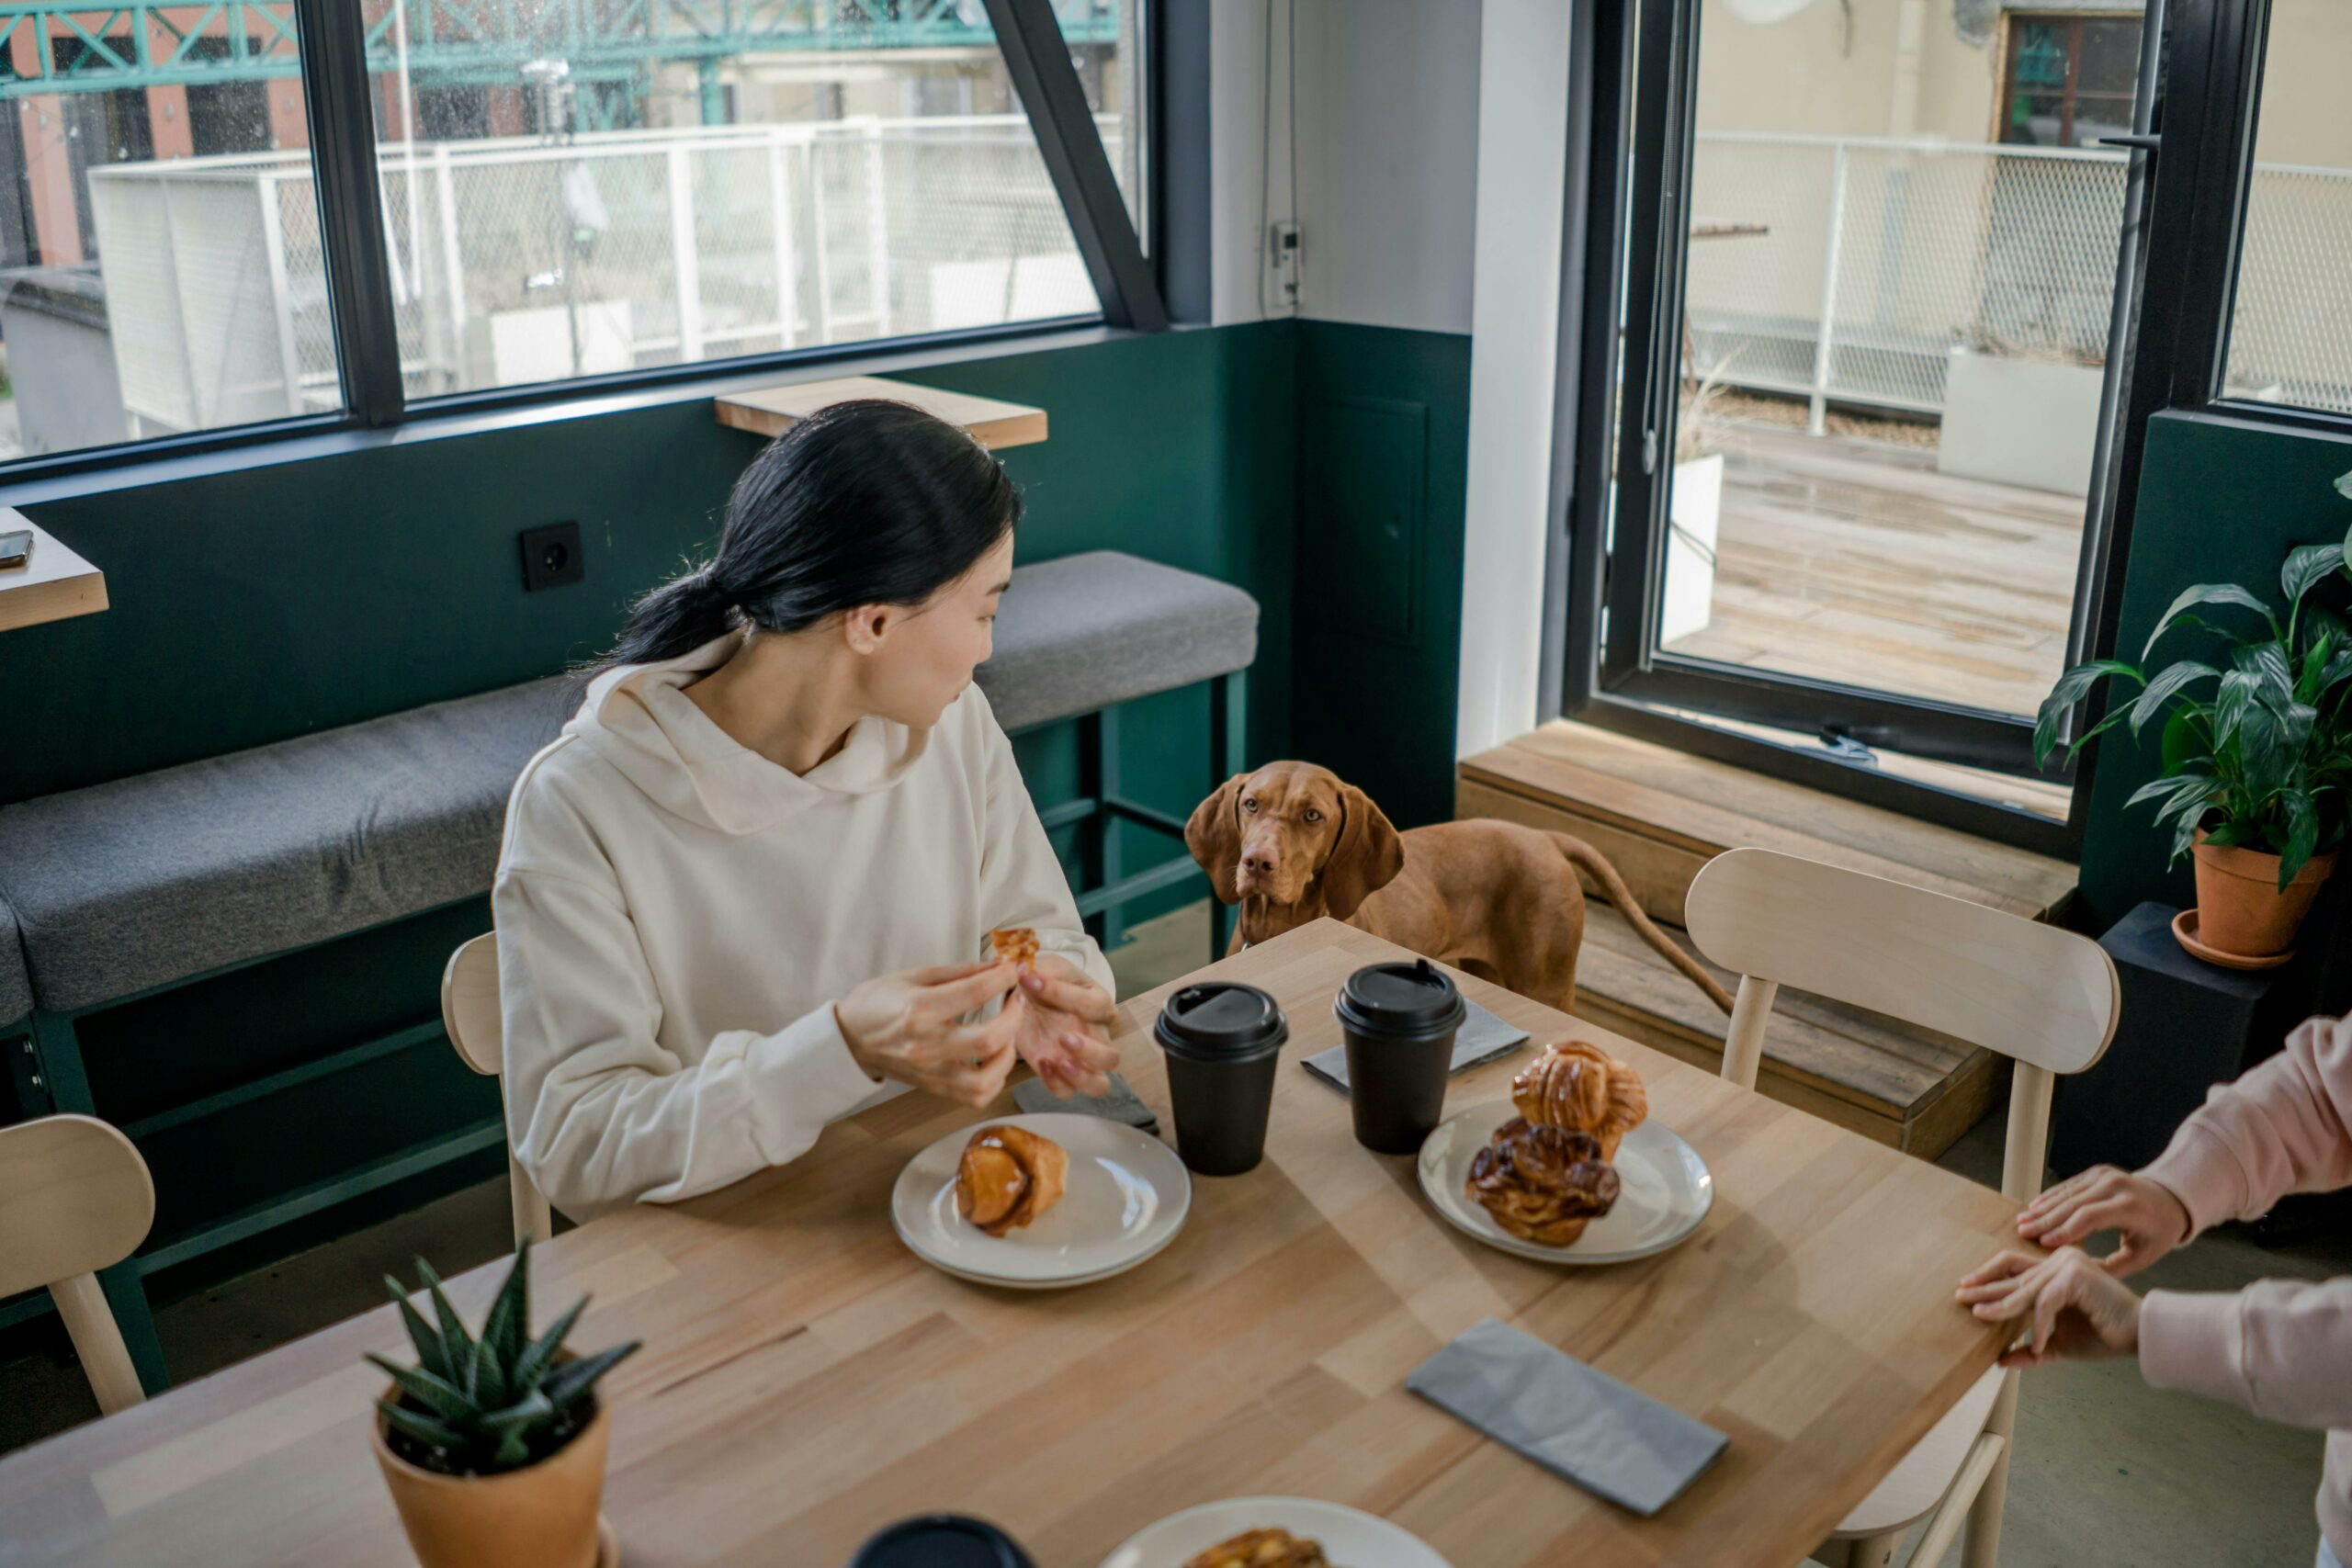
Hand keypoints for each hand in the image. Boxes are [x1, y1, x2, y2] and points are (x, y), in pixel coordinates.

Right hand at [835, 962, 1021, 1107]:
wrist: (849, 1039)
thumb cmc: (878, 1003)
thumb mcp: (915, 975)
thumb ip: (960, 972)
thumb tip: (998, 966)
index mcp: (918, 1009)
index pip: (974, 993)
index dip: (1003, 978)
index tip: (1012, 970)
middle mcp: (926, 1044)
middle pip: (988, 1039)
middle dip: (1014, 1017)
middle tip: (1016, 1002)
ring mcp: (930, 1071)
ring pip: (986, 1079)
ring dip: (1008, 1054)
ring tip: (1007, 1034)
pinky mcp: (934, 1087)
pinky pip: (976, 1096)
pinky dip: (994, 1079)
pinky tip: (993, 1058)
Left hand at [1005, 957, 1120, 1098]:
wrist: (1026, 1001)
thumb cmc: (1045, 983)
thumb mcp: (1045, 967)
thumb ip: (1042, 968)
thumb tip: (1028, 970)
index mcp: (1098, 1003)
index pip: (1092, 1004)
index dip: (1061, 993)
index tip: (1030, 981)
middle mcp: (1097, 1036)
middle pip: (1111, 1057)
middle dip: (1090, 1051)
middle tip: (1064, 1037)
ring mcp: (1081, 1061)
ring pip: (1099, 1084)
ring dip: (1082, 1077)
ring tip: (1060, 1063)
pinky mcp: (1061, 1075)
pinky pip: (1068, 1092)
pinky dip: (1056, 1084)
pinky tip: (1042, 1064)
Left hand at [1956, 1247, 2142, 1368]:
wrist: (2140, 1336)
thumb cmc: (2103, 1336)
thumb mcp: (2059, 1345)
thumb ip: (2031, 1350)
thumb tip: (2001, 1361)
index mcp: (2054, 1270)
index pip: (2013, 1267)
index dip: (1988, 1276)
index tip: (1966, 1289)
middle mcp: (2059, 1260)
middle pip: (2012, 1273)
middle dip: (1984, 1287)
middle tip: (1960, 1296)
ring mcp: (2067, 1265)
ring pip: (2025, 1289)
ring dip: (2001, 1305)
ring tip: (1980, 1316)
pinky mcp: (2076, 1277)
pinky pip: (2046, 1302)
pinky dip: (2040, 1325)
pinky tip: (2040, 1345)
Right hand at [2015, 1164, 2190, 1277]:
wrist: (2172, 1200)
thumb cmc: (2157, 1233)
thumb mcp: (2142, 1256)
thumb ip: (2111, 1267)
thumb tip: (2078, 1273)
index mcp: (2130, 1207)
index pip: (2090, 1216)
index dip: (2064, 1230)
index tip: (2044, 1243)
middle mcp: (2116, 1186)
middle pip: (2073, 1202)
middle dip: (2045, 1218)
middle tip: (2023, 1231)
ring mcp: (2105, 1175)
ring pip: (2067, 1192)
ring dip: (2043, 1206)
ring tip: (2022, 1220)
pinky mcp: (2097, 1172)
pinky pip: (2070, 1185)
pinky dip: (2051, 1196)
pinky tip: (2035, 1206)